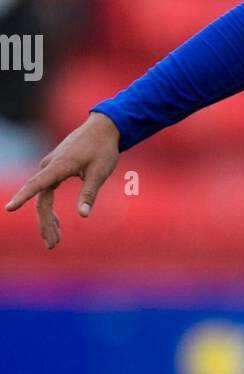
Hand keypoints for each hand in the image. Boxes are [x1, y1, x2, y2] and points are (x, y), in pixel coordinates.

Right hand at [5, 112, 119, 248]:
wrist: (104, 128)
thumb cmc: (103, 149)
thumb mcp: (99, 172)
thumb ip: (89, 193)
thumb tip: (83, 215)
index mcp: (58, 166)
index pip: (36, 185)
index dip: (22, 198)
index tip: (9, 208)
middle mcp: (50, 166)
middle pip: (41, 200)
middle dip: (45, 224)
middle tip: (52, 245)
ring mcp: (51, 167)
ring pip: (43, 198)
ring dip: (48, 219)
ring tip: (55, 240)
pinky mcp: (55, 168)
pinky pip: (47, 191)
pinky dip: (50, 208)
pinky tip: (58, 224)